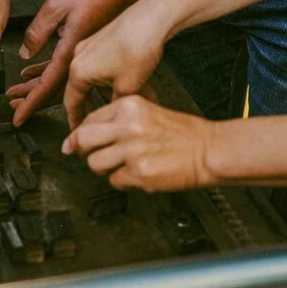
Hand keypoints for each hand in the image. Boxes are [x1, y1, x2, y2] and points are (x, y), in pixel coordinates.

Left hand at [6, 0, 141, 125]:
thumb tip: (25, 52)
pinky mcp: (89, 49)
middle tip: (13, 105)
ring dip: (37, 88)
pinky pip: (66, 70)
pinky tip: (33, 72)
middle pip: (52, 90)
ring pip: (58, 81)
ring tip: (18, 92)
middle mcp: (81, 61)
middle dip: (30, 99)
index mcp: (71, 53)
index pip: (47, 87)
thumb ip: (38, 30)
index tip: (18, 117)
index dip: (30, 104)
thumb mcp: (57, 5)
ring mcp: (87, 57)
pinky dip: (48, 73)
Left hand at [61, 95, 213, 191]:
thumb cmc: (184, 134)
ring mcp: (132, 150)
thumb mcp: (149, 112)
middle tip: (88, 155)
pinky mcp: (138, 172)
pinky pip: (114, 180)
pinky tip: (137, 174)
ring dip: (103, 169)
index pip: (90, 119)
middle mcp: (128, 126)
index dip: (80, 134)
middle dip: (81, 150)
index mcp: (129, 107)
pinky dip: (122, 181)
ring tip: (120, 166)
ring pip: (95, 163)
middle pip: (83, 139)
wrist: (210, 150)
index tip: (76, 142)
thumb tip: (86, 135)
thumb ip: (118, 122)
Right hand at [63, 2, 170, 128]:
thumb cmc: (138, 44)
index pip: (71, 103)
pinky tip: (129, 83)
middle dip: (93, 107)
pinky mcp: (104, 39)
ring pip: (95, 77)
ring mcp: (91, 45)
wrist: (153, 16)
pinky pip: (102, 65)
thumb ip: (115, 106)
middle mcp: (80, 56)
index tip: (79, 131)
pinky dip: (112, 78)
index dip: (77, 121)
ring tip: (122, 101)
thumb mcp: (127, 87)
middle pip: (81, 90)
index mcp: (78, 70)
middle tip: (98, 121)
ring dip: (107, 92)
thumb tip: (113, 116)